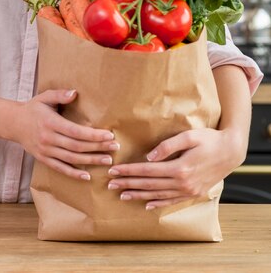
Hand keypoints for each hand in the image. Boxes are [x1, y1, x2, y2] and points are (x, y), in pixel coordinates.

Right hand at [14, 89, 118, 179]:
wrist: (14, 123)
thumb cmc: (33, 108)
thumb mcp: (45, 97)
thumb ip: (60, 94)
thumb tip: (74, 93)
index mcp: (50, 123)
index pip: (76, 131)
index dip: (93, 135)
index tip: (109, 135)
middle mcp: (48, 138)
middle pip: (77, 147)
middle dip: (98, 147)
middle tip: (115, 147)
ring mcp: (45, 151)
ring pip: (71, 159)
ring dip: (91, 161)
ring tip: (107, 160)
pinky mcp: (43, 159)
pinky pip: (60, 168)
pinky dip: (74, 173)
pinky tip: (87, 176)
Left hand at [107, 127, 245, 208]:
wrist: (231, 152)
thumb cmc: (209, 139)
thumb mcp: (189, 136)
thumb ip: (168, 146)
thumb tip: (149, 157)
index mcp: (180, 167)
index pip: (148, 170)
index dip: (130, 171)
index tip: (114, 171)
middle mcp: (183, 183)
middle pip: (150, 184)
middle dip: (129, 184)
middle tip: (111, 184)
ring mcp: (189, 191)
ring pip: (158, 195)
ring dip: (139, 195)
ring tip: (122, 196)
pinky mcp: (193, 193)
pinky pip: (172, 201)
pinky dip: (158, 204)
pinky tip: (147, 205)